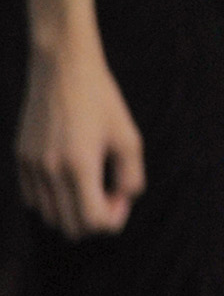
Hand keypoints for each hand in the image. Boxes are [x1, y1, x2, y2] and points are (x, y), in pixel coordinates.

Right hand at [18, 34, 143, 238]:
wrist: (62, 69)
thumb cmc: (101, 100)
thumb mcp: (129, 137)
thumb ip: (131, 177)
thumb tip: (121, 200)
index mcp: (79, 165)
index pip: (92, 221)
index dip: (114, 219)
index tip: (121, 196)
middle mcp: (49, 170)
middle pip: (70, 226)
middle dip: (94, 219)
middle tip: (109, 194)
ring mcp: (30, 166)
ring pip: (49, 215)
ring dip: (72, 210)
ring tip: (91, 184)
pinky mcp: (20, 158)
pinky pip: (33, 198)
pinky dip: (52, 199)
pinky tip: (70, 178)